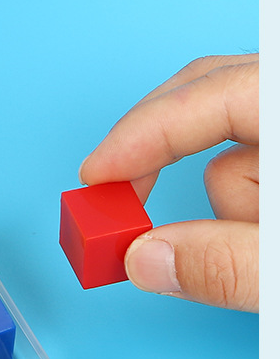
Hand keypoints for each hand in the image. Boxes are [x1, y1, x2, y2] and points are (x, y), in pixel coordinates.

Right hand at [79, 55, 257, 311]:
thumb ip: (228, 266)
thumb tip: (144, 260)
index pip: (207, 93)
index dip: (140, 133)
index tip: (95, 176)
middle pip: (210, 97)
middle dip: (166, 157)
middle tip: (118, 202)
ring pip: (239, 152)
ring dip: (235, 209)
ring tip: (261, 263)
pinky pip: (257, 172)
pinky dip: (250, 213)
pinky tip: (264, 247)